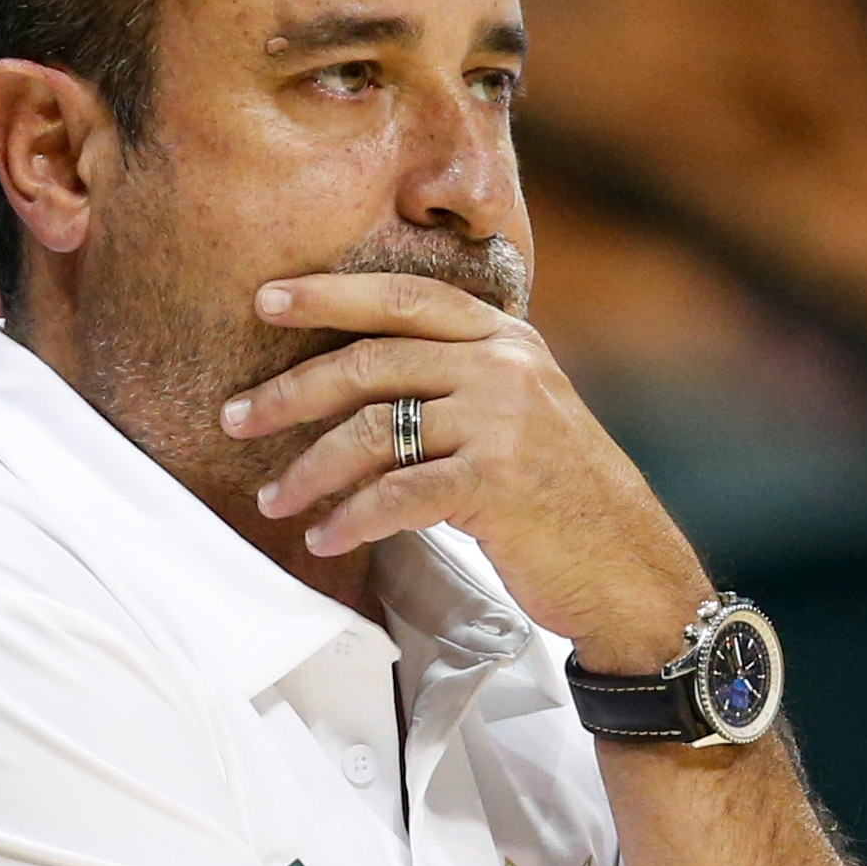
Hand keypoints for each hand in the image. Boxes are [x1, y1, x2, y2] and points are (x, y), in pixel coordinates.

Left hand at [225, 273, 713, 670]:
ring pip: (373, 429)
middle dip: (288, 392)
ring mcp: (503, 420)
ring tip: (275, 498)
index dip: (327, 294)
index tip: (264, 301)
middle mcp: (505, 365)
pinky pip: (397, 494)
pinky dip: (351, 518)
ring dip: (309, 468)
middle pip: (370, 361)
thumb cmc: (569, 503)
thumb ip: (465, 383)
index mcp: (507, 338)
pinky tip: (326, 536)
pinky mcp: (496, 481)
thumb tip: (367, 384)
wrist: (632, 571)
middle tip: (233, 418)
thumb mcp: (526, 416)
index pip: (402, 297)